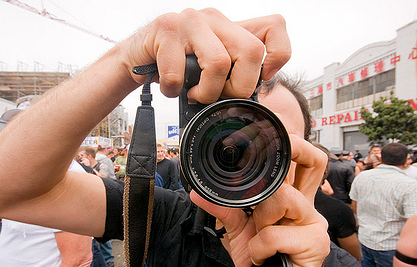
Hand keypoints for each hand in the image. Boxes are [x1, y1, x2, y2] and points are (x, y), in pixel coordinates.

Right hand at [122, 8, 290, 102]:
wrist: (137, 56)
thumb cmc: (177, 64)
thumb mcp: (210, 67)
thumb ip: (232, 73)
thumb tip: (253, 97)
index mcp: (231, 28)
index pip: (274, 27)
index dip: (279, 54)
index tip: (264, 77)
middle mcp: (215, 19)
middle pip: (252, 51)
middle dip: (238, 87)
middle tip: (219, 97)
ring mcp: (191, 21)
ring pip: (218, 62)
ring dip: (205, 92)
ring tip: (193, 94)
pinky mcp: (166, 29)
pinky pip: (178, 72)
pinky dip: (173, 90)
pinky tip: (169, 88)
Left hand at [191, 135, 328, 266]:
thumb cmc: (262, 261)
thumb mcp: (239, 232)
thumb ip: (223, 209)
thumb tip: (196, 193)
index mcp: (291, 199)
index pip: (304, 161)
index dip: (297, 141)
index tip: (278, 123)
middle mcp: (307, 205)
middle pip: (298, 169)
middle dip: (276, 184)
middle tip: (262, 209)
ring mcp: (315, 222)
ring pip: (281, 199)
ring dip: (261, 222)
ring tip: (261, 239)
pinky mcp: (316, 242)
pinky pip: (274, 233)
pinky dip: (259, 248)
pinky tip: (265, 258)